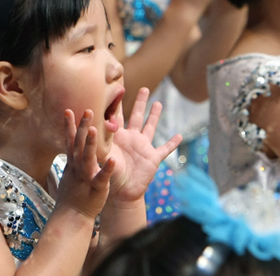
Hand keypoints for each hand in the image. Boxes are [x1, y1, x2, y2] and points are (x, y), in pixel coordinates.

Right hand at [56, 109, 115, 218]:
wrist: (71, 216)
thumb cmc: (72, 195)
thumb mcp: (70, 174)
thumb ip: (73, 160)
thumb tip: (72, 148)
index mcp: (72, 163)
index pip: (70, 141)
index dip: (69, 125)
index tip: (68, 110)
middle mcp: (77, 167)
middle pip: (79, 144)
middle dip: (83, 126)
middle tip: (87, 110)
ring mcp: (86, 177)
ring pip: (88, 157)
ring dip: (92, 143)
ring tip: (96, 129)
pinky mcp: (96, 188)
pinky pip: (102, 177)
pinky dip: (107, 169)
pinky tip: (114, 160)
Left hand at [107, 88, 181, 202]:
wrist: (120, 193)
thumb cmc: (107, 174)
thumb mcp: (104, 154)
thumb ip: (103, 140)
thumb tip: (100, 124)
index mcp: (117, 136)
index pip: (117, 115)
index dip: (118, 102)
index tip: (118, 86)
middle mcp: (131, 138)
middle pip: (136, 116)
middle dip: (140, 102)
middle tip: (143, 88)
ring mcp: (143, 147)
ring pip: (150, 127)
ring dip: (155, 116)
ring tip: (158, 103)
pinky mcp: (153, 158)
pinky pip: (165, 148)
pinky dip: (172, 143)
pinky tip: (179, 136)